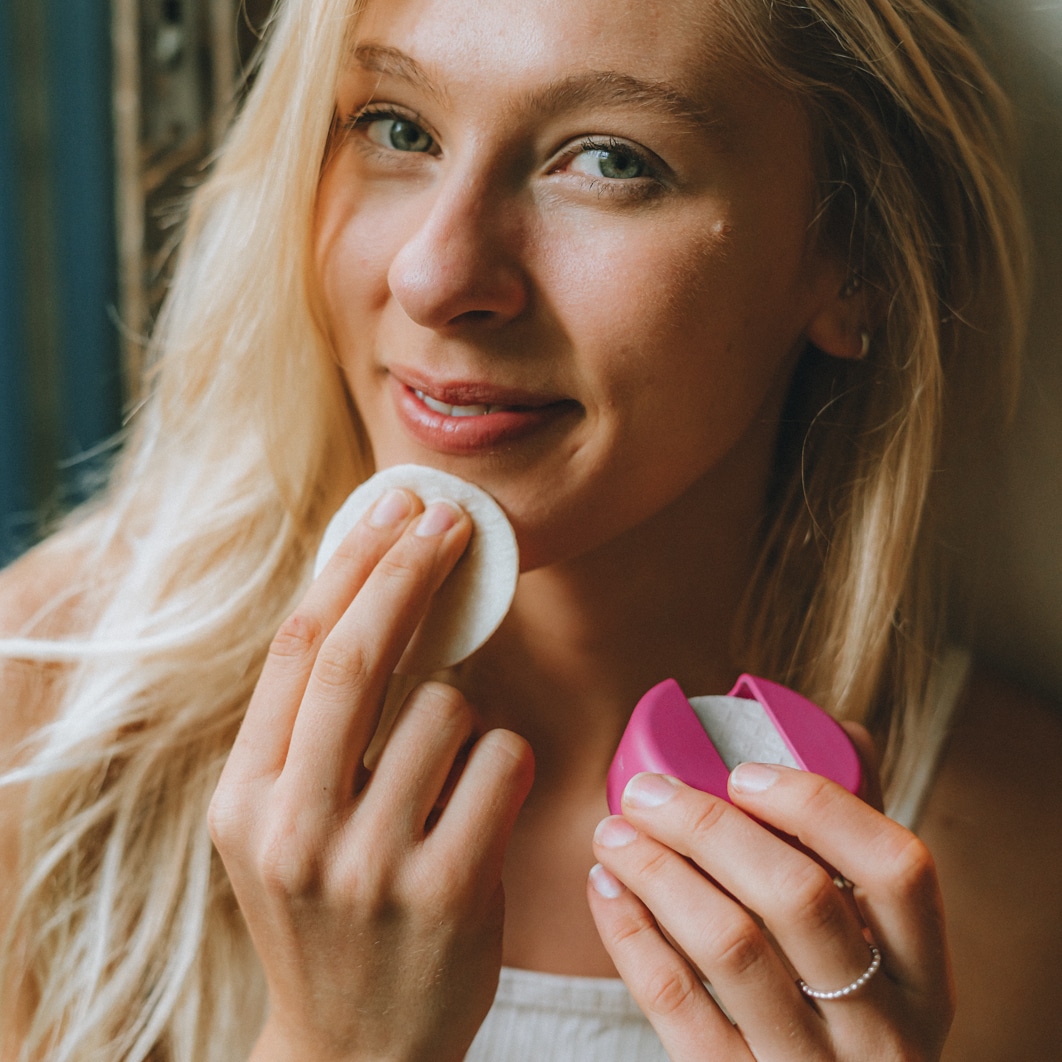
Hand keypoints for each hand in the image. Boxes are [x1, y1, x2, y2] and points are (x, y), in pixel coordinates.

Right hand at [208, 489, 533, 1061]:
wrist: (351, 1048)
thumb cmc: (326, 909)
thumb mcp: (282, 824)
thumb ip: (313, 729)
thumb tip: (376, 595)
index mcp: (246, 796)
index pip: (300, 649)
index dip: (352, 564)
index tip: (393, 507)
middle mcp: (294, 826)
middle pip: (359, 655)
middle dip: (408, 568)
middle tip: (449, 518)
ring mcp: (371, 864)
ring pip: (448, 708)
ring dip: (463, 715)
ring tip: (443, 777)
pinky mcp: (448, 892)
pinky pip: (502, 761)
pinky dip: (505, 761)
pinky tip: (481, 808)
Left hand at [587, 764, 951, 1060]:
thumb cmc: (838, 1015)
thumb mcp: (875, 954)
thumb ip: (852, 850)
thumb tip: (830, 727)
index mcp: (923, 977)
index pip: (897, 868)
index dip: (819, 807)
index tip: (742, 773)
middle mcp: (882, 1030)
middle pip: (796, 898)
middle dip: (708, 826)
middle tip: (646, 790)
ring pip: (730, 947)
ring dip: (658, 871)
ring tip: (612, 831)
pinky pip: (677, 1005)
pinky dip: (631, 935)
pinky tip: (605, 890)